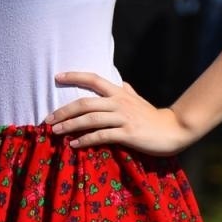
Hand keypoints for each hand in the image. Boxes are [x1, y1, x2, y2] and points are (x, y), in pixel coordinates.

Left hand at [44, 71, 194, 153]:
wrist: (175, 130)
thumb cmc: (153, 117)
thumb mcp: (139, 101)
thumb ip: (128, 92)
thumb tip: (123, 83)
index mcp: (119, 93)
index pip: (93, 79)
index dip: (74, 76)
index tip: (57, 76)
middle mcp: (119, 102)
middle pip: (85, 102)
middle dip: (63, 111)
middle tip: (47, 119)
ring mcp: (124, 118)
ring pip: (90, 119)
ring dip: (69, 125)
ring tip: (55, 131)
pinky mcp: (128, 133)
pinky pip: (102, 136)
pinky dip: (86, 139)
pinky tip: (74, 144)